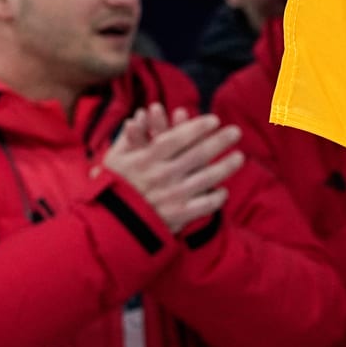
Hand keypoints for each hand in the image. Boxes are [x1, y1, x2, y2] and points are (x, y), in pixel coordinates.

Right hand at [101, 108, 244, 232]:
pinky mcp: (176, 217)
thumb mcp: (113, 162)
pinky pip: (203, 206)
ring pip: (206, 178)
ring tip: (239, 157)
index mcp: (144, 160)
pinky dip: (215, 198)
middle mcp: (160, 176)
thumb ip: (129, 139)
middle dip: (219, 141)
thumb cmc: (110, 191)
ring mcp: (170, 197)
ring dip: (225, 166)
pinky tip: (222, 191)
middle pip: (197, 154)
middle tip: (236, 131)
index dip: (197, 127)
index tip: (214, 120)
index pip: (176, 138)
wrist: (105, 231)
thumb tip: (139, 115)